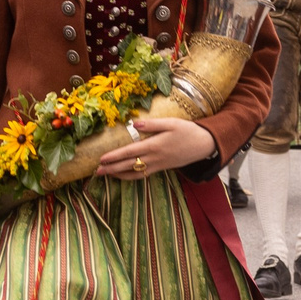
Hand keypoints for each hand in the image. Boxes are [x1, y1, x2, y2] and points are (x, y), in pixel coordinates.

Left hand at [90, 115, 217, 178]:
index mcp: (154, 145)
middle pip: (128, 165)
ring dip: (119, 174)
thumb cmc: (188, 131)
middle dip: (111, 169)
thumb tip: (134, 124)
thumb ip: (152, 124)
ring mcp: (158, 165)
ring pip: (134, 173)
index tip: (101, 159)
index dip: (114, 156)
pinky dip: (131, 176)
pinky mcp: (161, 168)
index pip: (129, 152)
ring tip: (106, 175)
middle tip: (96, 172)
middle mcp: (154, 158)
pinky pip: (143, 175)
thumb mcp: (172, 123)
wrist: (204, 145)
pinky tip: (123, 175)